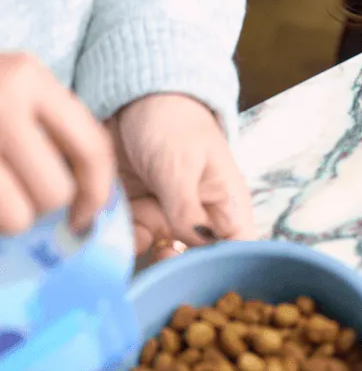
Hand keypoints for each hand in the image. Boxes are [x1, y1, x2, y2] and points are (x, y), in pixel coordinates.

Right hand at [0, 53, 114, 233]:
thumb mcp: (17, 89)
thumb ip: (55, 129)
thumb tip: (90, 200)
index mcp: (28, 77)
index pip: (92, 148)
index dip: (98, 192)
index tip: (85, 214)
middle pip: (55, 192)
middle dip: (44, 205)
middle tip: (21, 192)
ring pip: (18, 218)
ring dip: (9, 218)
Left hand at [105, 93, 254, 262]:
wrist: (134, 100)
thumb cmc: (173, 125)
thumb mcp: (181, 164)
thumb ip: (187, 208)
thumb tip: (197, 244)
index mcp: (226, 205)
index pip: (237, 248)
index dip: (223, 267)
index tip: (196, 270)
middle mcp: (201, 217)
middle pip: (198, 260)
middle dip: (177, 264)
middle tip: (161, 253)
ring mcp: (169, 216)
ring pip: (162, 253)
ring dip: (145, 249)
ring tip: (134, 229)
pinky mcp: (139, 213)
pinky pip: (133, 239)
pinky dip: (122, 236)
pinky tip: (114, 222)